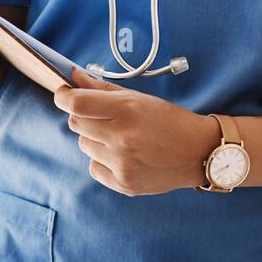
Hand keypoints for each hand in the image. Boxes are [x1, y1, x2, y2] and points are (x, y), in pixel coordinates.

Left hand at [52, 65, 218, 195]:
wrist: (198, 153)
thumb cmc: (169, 120)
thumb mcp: (139, 98)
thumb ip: (102, 89)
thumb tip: (74, 77)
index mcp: (127, 111)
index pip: (76, 104)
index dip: (64, 96)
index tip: (64, 93)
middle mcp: (122, 138)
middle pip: (76, 123)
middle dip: (83, 116)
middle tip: (103, 116)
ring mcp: (122, 164)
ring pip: (84, 145)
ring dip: (94, 138)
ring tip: (120, 137)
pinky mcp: (123, 183)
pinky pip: (94, 167)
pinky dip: (102, 159)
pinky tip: (123, 155)